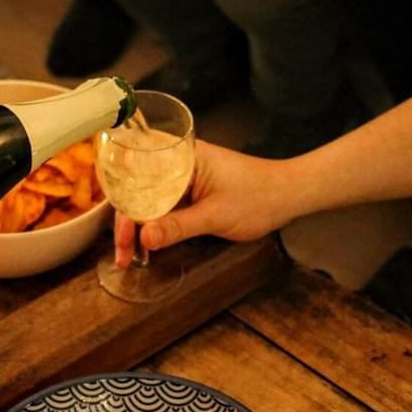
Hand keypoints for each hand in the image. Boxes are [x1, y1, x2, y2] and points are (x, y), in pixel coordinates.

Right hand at [112, 141, 297, 265]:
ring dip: (139, 225)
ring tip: (131, 255)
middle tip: (123, 255)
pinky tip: (148, 242)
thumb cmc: (258, 198)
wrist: (290, 194)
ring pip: (150, 199)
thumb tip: (143, 237)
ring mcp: (186, 175)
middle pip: (140, 189)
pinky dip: (155, 222)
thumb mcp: (215, 216)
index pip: (139, 175)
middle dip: (127, 222)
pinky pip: (165, 203)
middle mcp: (180, 161)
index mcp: (184, 156)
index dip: (124, 206)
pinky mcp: (193, 188)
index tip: (121, 236)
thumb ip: (177, 226)